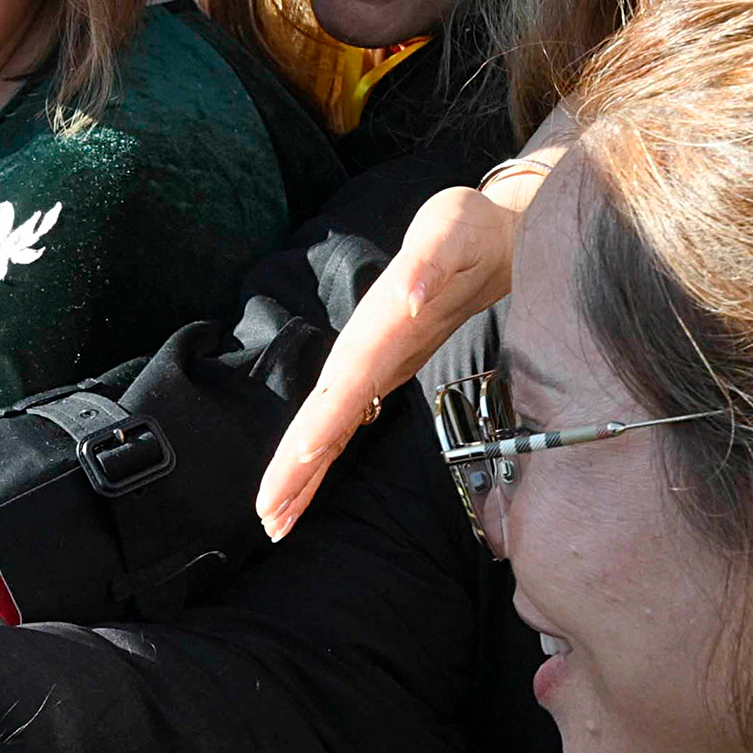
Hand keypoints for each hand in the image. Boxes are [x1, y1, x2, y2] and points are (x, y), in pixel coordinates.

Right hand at [254, 146, 550, 537]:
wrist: (484, 233)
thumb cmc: (470, 231)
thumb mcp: (455, 230)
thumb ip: (432, 259)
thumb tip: (409, 296)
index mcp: (377, 323)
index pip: (344, 381)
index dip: (321, 421)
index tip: (300, 459)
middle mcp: (363, 350)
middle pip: (320, 415)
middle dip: (292, 467)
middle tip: (269, 516)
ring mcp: (368, 367)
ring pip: (326, 428)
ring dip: (299, 475)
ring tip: (276, 521)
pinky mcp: (379, 378)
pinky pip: (344, 426)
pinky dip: (322, 460)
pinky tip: (304, 492)